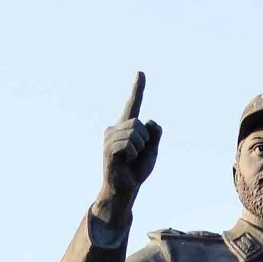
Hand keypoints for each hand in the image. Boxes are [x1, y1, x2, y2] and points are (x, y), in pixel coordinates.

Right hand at [100, 71, 161, 206]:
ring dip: (139, 148)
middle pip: (139, 123)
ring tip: (130, 159)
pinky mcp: (108, 148)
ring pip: (135, 133)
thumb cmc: (137, 170)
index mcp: (126, 127)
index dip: (138, 88)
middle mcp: (114, 129)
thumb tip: (150, 121)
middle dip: (145, 140)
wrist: (126, 189)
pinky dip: (132, 154)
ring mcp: (109, 138)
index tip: (141, 72)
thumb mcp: (153, 150)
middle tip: (136, 154)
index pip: (133, 104)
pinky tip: (124, 162)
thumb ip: (155, 133)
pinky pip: (129, 144)